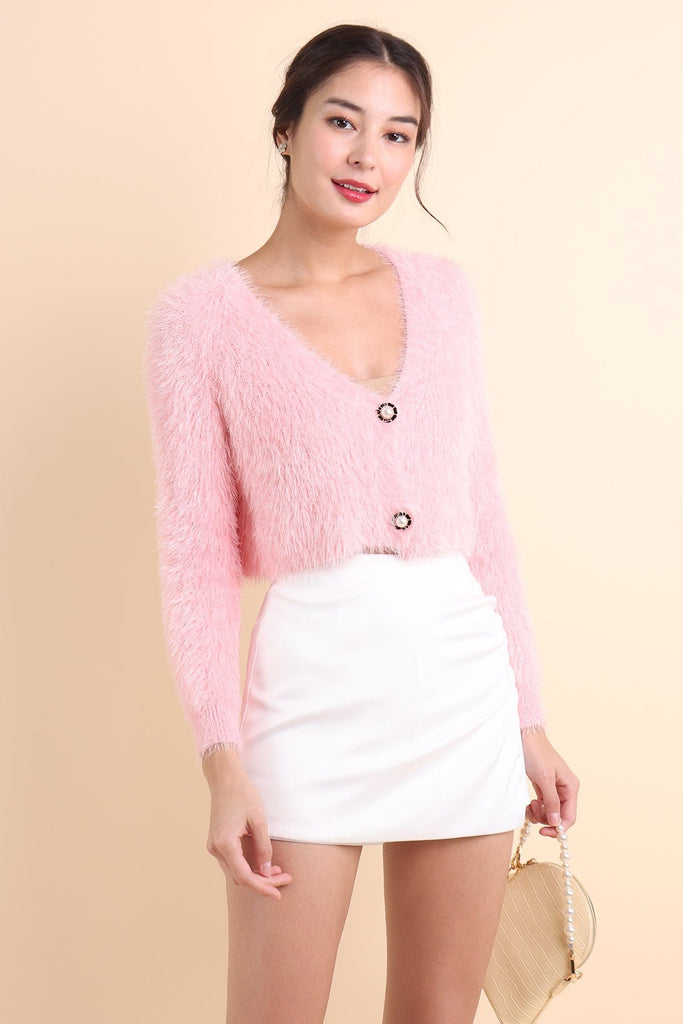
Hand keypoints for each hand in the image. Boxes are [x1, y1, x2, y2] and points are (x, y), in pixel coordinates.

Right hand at [203, 754, 292, 899]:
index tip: (278, 893)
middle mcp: (215, 848)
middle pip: (240, 878)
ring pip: (235, 872)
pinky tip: (263, 863)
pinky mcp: (216, 842)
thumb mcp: (259, 820)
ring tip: (278, 872)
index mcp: (225, 844)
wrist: (224, 778)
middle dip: (262, 882)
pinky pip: (232, 862)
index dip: (263, 887)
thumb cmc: (243, 794)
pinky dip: (247, 866)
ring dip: (255, 875)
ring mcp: (213, 846)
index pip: (245, 876)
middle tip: (285, 878)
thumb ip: (263, 848)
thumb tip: (268, 872)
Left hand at [520, 729, 579, 838]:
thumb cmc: (536, 754)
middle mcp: (565, 790)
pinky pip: (542, 806)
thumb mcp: (544, 778)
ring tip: (530, 804)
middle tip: (532, 810)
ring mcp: (554, 789)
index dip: (558, 828)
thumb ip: (552, 801)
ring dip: (539, 813)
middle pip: (559, 816)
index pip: (569, 816)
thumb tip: (556, 823)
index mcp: (571, 787)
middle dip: (545, 818)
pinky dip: (535, 808)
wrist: (525, 737)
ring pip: (549, 813)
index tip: (543, 832)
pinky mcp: (543, 788)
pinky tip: (529, 803)